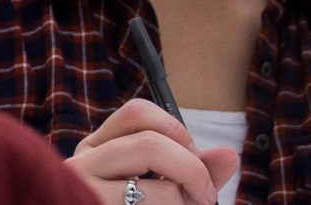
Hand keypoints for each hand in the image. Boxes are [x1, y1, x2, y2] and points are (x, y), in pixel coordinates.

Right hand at [66, 99, 237, 204]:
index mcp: (96, 150)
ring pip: (155, 185)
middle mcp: (81, 164)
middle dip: (193, 169)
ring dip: (182, 201)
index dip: (176, 131)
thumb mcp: (162, 191)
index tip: (191, 159)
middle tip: (204, 197)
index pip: (137, 113)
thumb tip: (230, 155)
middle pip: (151, 141)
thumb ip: (195, 172)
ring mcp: (81, 190)